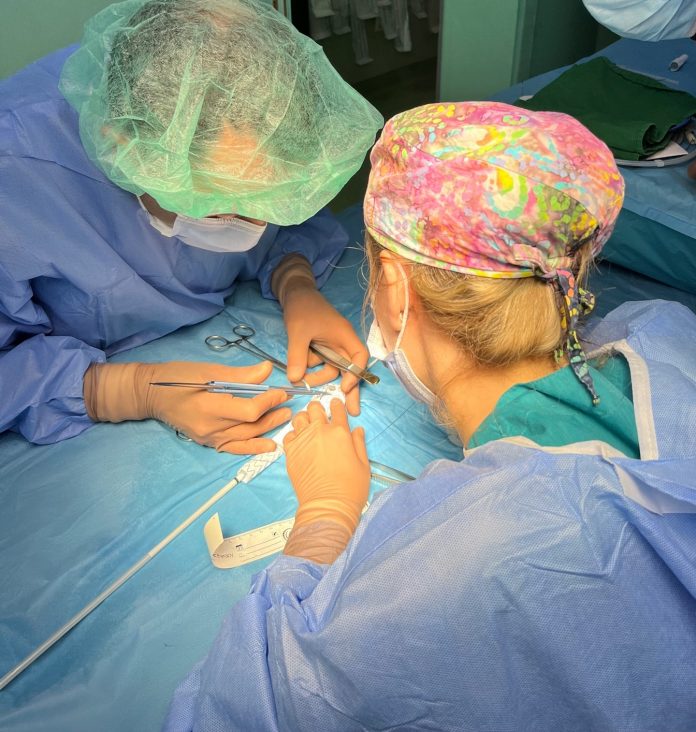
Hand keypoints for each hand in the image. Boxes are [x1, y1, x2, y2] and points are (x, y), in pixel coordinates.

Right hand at [84, 360, 290, 453]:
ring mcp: (209, 438)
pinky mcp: (208, 442)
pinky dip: (252, 447)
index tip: (280, 391)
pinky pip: (234, 447)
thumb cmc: (177, 378)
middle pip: (250, 426)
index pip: (248, 410)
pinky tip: (268, 446)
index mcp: (209, 407)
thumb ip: (240, 375)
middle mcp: (210, 428)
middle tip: (289, 404)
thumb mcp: (207, 370)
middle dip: (272, 415)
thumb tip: (267, 370)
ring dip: (268, 429)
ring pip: (245, 437)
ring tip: (285, 418)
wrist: (151, 395)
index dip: (268, 401)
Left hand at [282, 284, 368, 416]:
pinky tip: (297, 372)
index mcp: (345, 336)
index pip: (360, 357)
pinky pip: (320, 364)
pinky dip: (311, 370)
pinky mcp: (322, 348)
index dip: (356, 374)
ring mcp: (332, 346)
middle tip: (351, 412)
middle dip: (349, 389)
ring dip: (317, 377)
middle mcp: (342, 343)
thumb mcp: (298, 332)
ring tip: (300, 381)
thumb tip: (295, 379)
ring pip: (331, 369)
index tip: (345, 388)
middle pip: (349, 369)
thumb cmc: (303, 308)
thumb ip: (297, 356)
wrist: (294, 294)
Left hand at [283, 399, 369, 534]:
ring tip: (308, 428)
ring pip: (299, 417)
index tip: (336, 407)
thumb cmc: (350, 489)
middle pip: (314, 407)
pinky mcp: (290, 453)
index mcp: (340, 432)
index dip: (337, 405)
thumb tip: (357, 430)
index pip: (336, 408)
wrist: (328, 507)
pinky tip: (300, 442)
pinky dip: (293, 435)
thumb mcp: (363, 464)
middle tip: (321, 417)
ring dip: (304, 419)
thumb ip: (359, 443)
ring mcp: (303, 441)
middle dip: (318, 409)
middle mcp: (320, 432)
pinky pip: (288, 435)